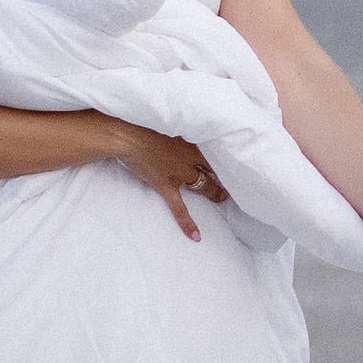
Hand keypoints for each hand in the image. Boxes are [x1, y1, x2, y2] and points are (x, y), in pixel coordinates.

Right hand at [112, 124, 227, 241]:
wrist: (129, 136)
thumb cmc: (146, 127)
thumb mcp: (170, 126)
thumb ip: (182, 133)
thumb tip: (186, 134)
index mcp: (192, 142)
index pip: (214, 153)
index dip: (223, 158)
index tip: (232, 161)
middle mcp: (190, 158)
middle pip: (212, 170)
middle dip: (223, 176)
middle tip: (232, 180)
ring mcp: (179, 174)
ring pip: (203, 186)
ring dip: (215, 192)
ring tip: (223, 198)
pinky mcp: (166, 186)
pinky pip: (179, 208)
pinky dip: (187, 222)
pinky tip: (196, 236)